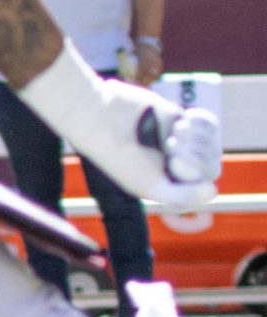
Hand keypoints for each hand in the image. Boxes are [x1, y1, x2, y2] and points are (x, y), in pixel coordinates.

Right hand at [21, 46, 219, 211]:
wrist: (103, 119)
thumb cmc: (121, 157)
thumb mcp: (149, 186)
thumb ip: (181, 197)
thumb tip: (213, 191)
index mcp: (169, 186)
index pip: (205, 183)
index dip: (195, 170)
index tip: (172, 160)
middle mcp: (176, 166)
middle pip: (211, 164)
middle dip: (195, 153)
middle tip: (170, 145)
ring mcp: (180, 142)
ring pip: (213, 144)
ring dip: (198, 137)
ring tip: (176, 131)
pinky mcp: (179, 119)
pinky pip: (209, 123)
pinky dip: (202, 121)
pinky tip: (184, 121)